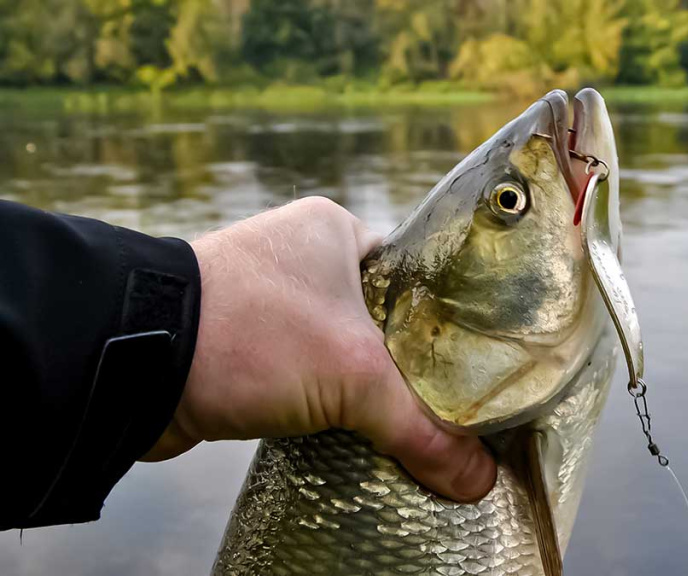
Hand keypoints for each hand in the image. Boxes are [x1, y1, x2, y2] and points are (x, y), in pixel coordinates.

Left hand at [142, 196, 496, 501]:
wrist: (133, 365)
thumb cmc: (254, 335)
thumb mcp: (353, 379)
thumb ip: (423, 430)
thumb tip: (480, 483)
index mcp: (336, 231)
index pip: (416, 279)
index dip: (448, 326)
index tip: (475, 370)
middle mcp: (301, 256)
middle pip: (381, 321)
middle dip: (406, 369)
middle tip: (446, 407)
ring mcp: (266, 297)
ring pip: (339, 350)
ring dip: (360, 389)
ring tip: (406, 425)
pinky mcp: (239, 341)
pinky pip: (302, 371)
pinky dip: (322, 401)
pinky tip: (350, 431)